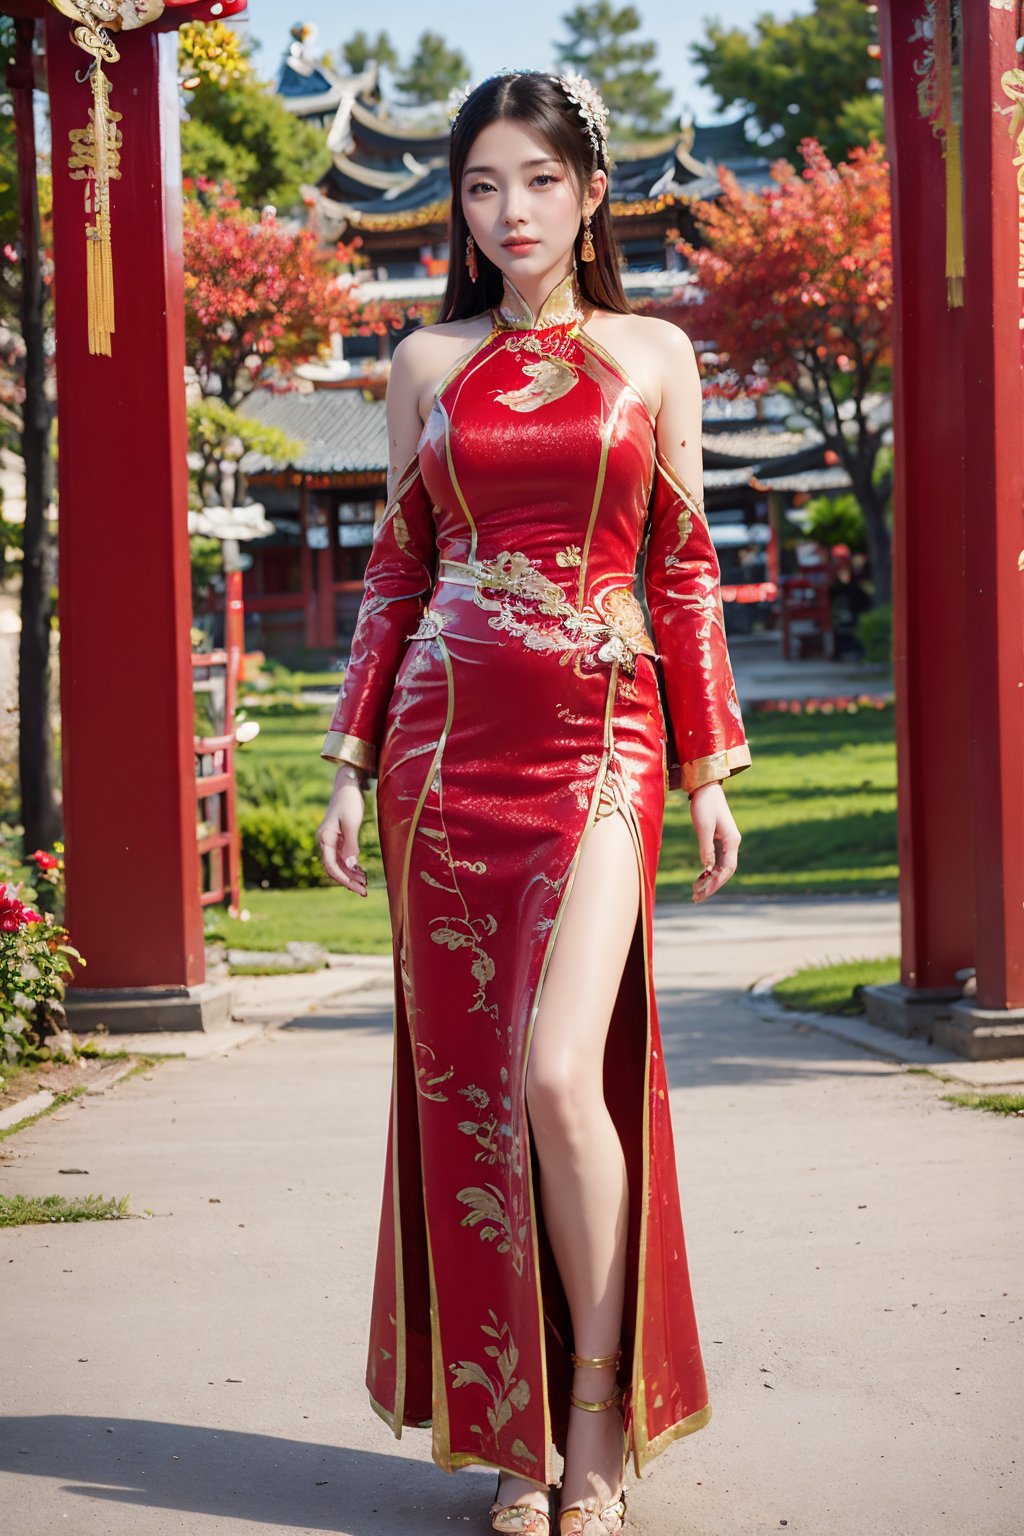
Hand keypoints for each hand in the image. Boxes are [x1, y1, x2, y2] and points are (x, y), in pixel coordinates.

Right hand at [316, 771, 368, 896]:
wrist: (347, 786)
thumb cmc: (349, 801)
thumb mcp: (351, 823)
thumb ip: (351, 845)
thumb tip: (351, 866)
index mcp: (325, 838)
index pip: (331, 866)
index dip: (344, 879)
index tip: (357, 887)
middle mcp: (325, 841)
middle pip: (335, 868)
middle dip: (349, 881)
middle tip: (364, 892)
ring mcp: (331, 841)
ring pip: (340, 864)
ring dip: (351, 875)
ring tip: (365, 884)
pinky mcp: (339, 839)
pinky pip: (343, 857)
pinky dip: (352, 866)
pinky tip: (362, 873)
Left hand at [689, 781, 740, 903]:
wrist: (705, 787)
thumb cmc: (704, 805)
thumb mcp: (704, 827)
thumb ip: (706, 848)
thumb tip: (707, 868)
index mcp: (732, 841)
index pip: (728, 869)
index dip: (717, 882)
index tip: (705, 892)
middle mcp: (731, 844)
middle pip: (724, 871)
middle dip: (712, 886)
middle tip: (696, 898)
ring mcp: (725, 842)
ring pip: (719, 868)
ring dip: (708, 880)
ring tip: (694, 893)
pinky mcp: (717, 840)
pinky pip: (714, 860)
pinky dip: (707, 871)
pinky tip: (698, 879)